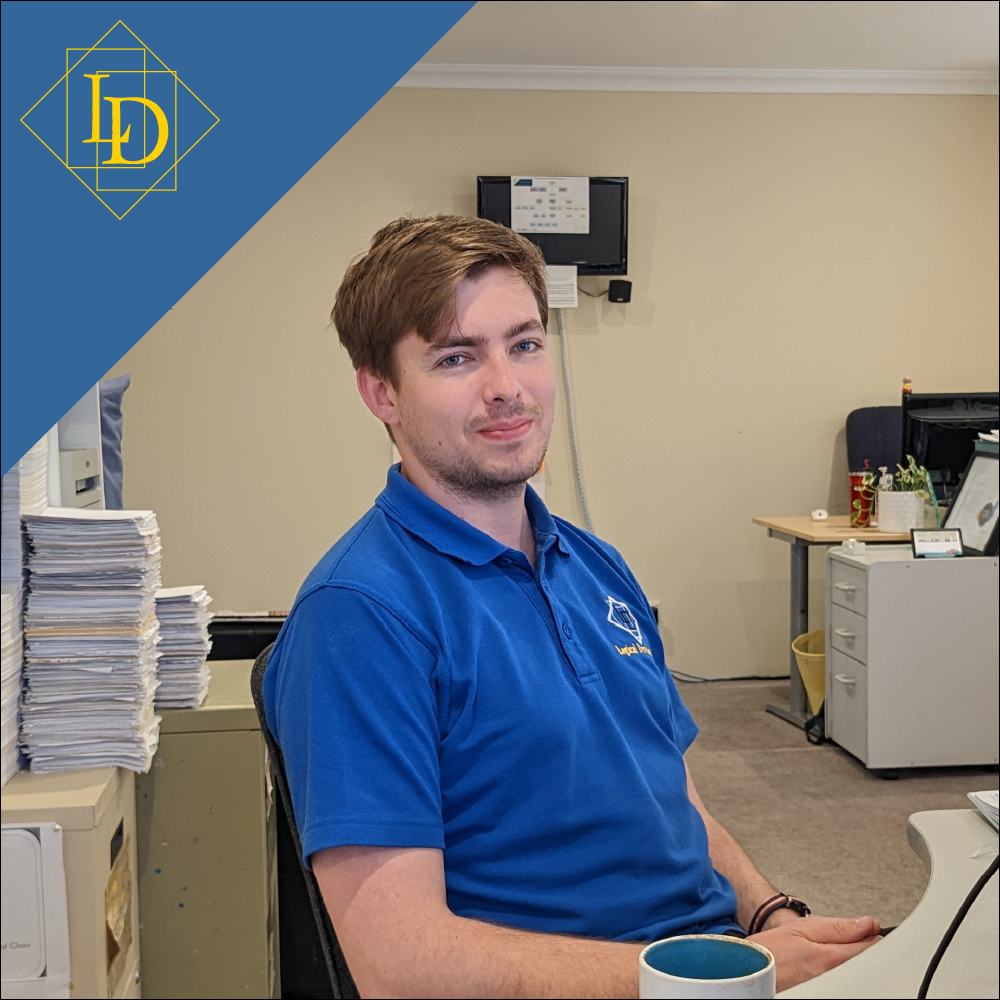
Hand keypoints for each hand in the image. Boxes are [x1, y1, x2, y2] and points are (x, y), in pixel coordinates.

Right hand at [749, 915, 881, 991]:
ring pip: (854, 972)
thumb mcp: (802, 928)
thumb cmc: (770, 950)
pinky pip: (841, 981)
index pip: (871, 947)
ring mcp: (830, 989)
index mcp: (832, 959)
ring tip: (826, 953)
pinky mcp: (824, 993)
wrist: (749, 971)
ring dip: (848, 960)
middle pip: (866, 963)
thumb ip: (839, 927)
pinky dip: (838, 971)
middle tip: (840, 940)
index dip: (871, 934)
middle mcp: (836, 979)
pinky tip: (821, 966)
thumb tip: (867, 924)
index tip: (866, 929)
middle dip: (860, 948)